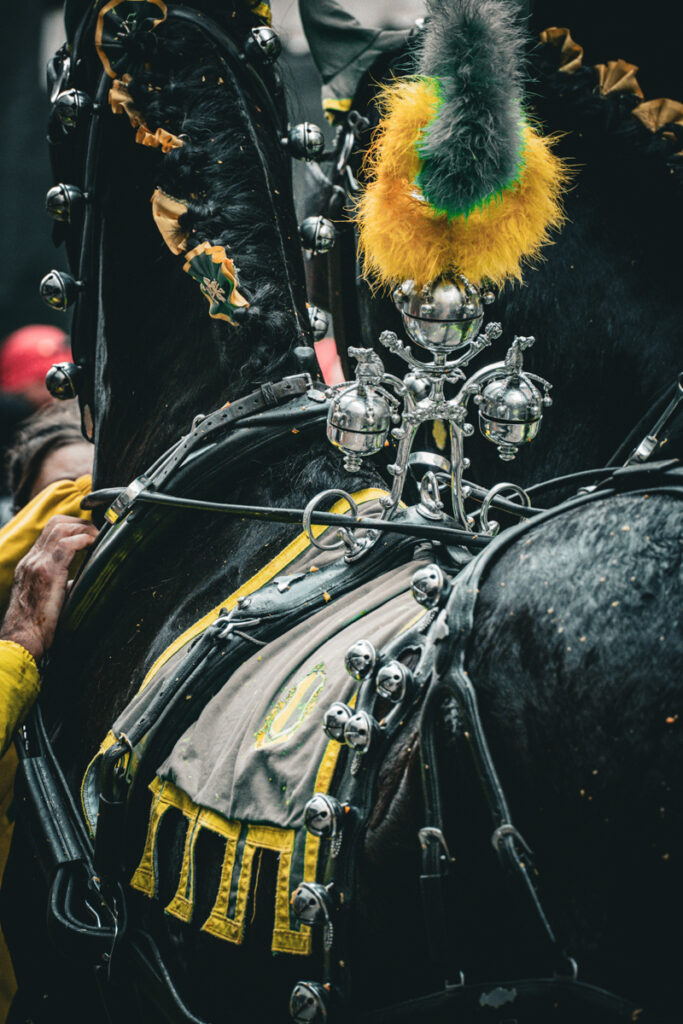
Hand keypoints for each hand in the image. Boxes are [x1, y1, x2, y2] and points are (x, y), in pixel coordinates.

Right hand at [0, 516, 98, 662]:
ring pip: (60, 528)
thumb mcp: (49, 597)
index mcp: (31, 564)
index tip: (90, 534)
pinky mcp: (46, 573)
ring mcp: (37, 564)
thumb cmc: (36, 626)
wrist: (21, 640)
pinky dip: (83, 540)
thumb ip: (62, 584)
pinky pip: (66, 545)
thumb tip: (79, 581)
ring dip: (84, 529)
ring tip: (98, 539)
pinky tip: (93, 545)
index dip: (73, 527)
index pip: (50, 532)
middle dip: (81, 523)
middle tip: (98, 534)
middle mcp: (32, 560)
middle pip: (55, 523)